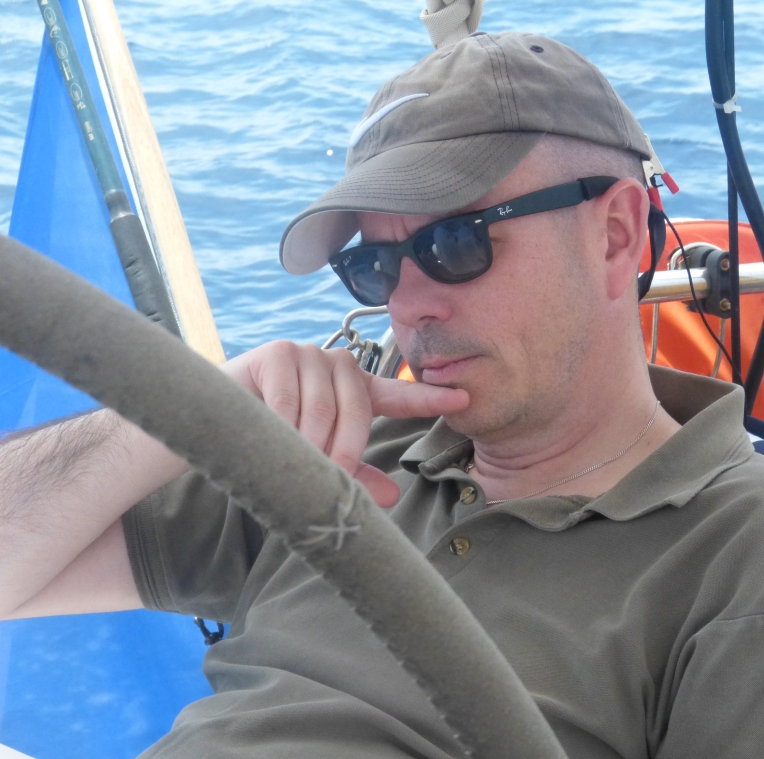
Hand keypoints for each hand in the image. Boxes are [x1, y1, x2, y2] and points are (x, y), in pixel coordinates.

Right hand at [221, 341, 468, 506]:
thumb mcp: (316, 464)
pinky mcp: (277, 353)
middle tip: (327, 476)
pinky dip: (281, 426)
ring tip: (290, 460)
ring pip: (323, 408)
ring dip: (308, 443)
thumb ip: (352, 477)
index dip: (429, 397)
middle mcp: (337, 366)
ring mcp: (308, 355)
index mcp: (355, 390)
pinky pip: (289, 399)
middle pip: (357, 409)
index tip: (464, 398)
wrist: (211, 427)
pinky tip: (268, 437)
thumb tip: (389, 498)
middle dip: (344, 449)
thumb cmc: (270, 443)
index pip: (398, 394)